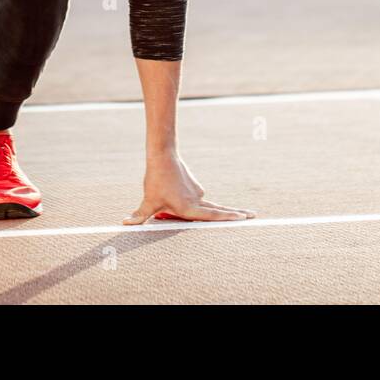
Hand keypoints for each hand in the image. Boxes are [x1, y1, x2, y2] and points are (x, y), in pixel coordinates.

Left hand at [122, 153, 255, 224]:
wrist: (162, 156)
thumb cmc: (156, 180)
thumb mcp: (147, 201)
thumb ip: (139, 216)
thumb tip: (125, 223)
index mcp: (189, 208)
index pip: (213, 216)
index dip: (228, 218)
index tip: (244, 218)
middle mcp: (197, 201)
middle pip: (219, 210)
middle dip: (236, 214)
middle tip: (254, 216)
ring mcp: (197, 193)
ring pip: (199, 205)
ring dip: (196, 209)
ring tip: (177, 196)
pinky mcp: (194, 187)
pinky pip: (193, 198)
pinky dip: (188, 200)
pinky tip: (172, 190)